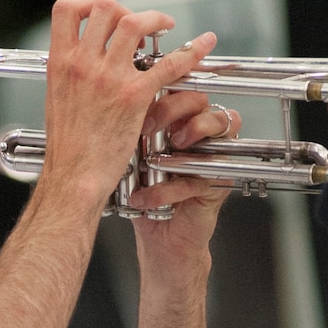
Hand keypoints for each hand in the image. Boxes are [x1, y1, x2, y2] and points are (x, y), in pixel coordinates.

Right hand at [40, 0, 216, 211]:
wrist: (73, 178)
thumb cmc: (66, 148)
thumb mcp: (56, 99)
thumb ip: (68, 74)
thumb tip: (80, 60)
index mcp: (59, 62)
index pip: (67, 10)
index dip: (88, 3)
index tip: (102, 13)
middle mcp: (82, 64)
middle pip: (107, 9)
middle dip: (127, 10)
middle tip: (139, 26)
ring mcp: (108, 78)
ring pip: (135, 23)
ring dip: (154, 19)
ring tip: (165, 27)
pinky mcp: (134, 97)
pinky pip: (168, 63)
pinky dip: (191, 51)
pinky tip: (203, 45)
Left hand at [131, 79, 242, 273]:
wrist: (159, 239)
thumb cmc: (144, 194)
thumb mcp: (130, 158)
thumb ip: (127, 131)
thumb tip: (108, 104)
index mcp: (180, 122)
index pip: (183, 88)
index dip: (164, 88)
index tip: (138, 98)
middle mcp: (202, 135)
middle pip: (202, 101)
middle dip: (172, 109)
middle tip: (147, 128)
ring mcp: (215, 157)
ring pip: (220, 126)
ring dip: (191, 133)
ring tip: (159, 157)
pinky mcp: (218, 185)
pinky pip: (199, 176)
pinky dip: (167, 189)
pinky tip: (144, 197)